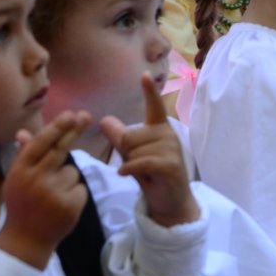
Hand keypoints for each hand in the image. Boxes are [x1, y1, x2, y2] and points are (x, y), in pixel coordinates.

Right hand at [0, 113, 89, 266]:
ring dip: (67, 180)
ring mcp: (53, 193)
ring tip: (53, 196)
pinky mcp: (69, 205)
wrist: (26, 239)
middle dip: (73, 131)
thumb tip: (23, 132)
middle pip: (60, 150)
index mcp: (20, 171)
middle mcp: (35, 180)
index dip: (55, 128)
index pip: (40, 144)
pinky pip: (80, 188)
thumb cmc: (21, 204)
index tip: (69, 114)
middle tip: (85, 115)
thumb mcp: (16, 180)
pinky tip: (62, 206)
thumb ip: (24, 156)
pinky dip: (75, 195)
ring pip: (72, 171)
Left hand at [103, 75, 199, 226]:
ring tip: (144, 173)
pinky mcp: (170, 165)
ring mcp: (171, 149)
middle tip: (139, 166)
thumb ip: (120, 137)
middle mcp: (168, 134)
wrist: (169, 201)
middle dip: (126, 154)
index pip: (154, 105)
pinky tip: (127, 174)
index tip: (144, 74)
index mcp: (159, 128)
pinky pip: (140, 162)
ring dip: (131, 165)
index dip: (149, 91)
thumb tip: (103, 119)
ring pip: (133, 151)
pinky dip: (129, 170)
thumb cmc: (151, 174)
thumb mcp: (132, 154)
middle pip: (129, 136)